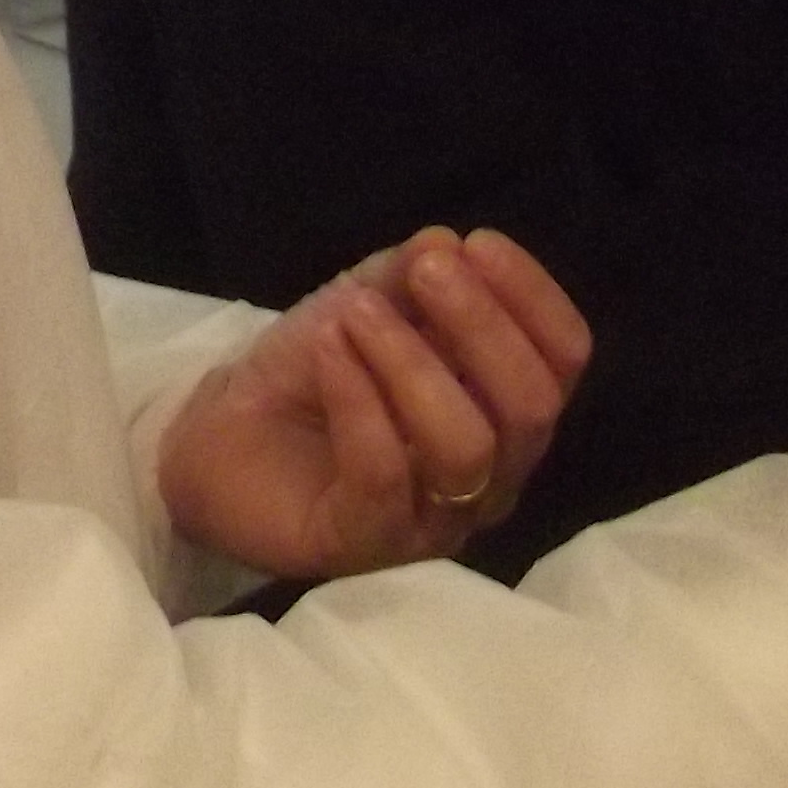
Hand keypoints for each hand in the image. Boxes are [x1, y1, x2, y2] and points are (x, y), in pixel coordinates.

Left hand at [156, 227, 591, 580]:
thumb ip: (413, 273)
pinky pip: (385, 473)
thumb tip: (449, 244)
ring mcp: (435, 520)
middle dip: (481, 325)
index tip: (477, 244)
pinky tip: (327, 350)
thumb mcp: (369, 299)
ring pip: (466, 446)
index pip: (565, 360)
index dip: (533, 298)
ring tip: (352, 313)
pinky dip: (357, 396)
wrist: (222, 432)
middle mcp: (491, 474)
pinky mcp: (368, 544)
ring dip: (409, 360)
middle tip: (421, 272)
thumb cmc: (319, 367)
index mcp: (506, 409)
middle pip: (531, 408)